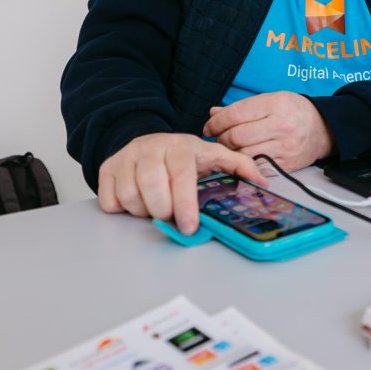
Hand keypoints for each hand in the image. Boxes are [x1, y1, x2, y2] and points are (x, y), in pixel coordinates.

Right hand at [96, 133, 268, 234]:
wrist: (147, 142)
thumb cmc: (181, 156)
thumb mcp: (211, 156)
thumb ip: (238, 166)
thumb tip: (263, 182)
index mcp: (178, 146)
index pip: (181, 175)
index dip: (185, 203)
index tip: (190, 226)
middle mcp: (149, 148)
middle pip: (152, 189)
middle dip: (164, 210)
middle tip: (171, 215)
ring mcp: (125, 158)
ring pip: (130, 197)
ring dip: (144, 211)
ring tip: (155, 204)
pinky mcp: (106, 170)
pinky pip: (110, 201)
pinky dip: (122, 209)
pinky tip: (136, 200)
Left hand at [204, 91, 333, 171]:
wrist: (324, 128)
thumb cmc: (294, 111)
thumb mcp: (271, 100)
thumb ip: (242, 107)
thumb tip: (214, 113)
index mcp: (276, 104)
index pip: (236, 114)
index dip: (217, 122)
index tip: (210, 126)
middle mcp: (281, 126)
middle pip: (237, 136)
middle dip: (221, 138)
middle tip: (219, 137)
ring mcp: (284, 147)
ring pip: (244, 154)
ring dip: (231, 152)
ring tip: (231, 147)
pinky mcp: (286, 165)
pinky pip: (256, 167)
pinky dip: (245, 163)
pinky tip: (244, 157)